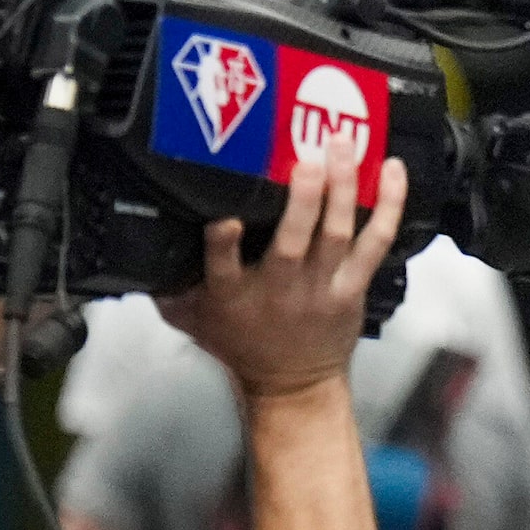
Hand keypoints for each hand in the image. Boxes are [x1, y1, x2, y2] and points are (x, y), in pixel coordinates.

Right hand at [160, 156, 406, 397]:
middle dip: (303, 198)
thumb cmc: (240, 343)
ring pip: (338, 234)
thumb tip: (135, 244)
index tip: (223, 220)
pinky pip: (376, 242)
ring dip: (344, 189)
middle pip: (295, 241)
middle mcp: (281, 288)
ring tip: (345, 146)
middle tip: (307, 158)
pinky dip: (388, 206)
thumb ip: (165, 283)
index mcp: (234, 295)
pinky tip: (393, 172)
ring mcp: (323, 286)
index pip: (223, 266)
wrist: (293, 383)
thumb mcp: (190, 318)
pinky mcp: (354, 285)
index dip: (223, 243)